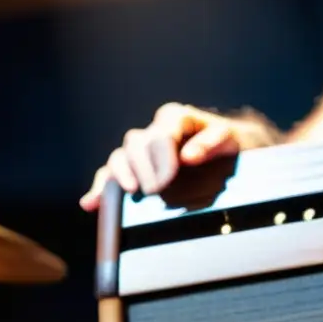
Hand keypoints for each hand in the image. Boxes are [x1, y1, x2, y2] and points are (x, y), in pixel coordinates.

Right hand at [79, 103, 243, 211]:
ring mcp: (142, 151)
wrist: (231, 149)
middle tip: (155, 189)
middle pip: (136, 144)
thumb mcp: (229, 138)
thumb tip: (189, 157)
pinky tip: (91, 203)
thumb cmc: (230, 141)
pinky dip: (101, 188)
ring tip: (131, 192)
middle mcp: (154, 131)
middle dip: (143, 167)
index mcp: (175, 118)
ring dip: (120, 175)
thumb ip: (211, 143)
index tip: (168, 177)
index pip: (162, 133)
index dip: (162, 156)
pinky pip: (111, 176)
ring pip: (120, 157)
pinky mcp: (134, 169)